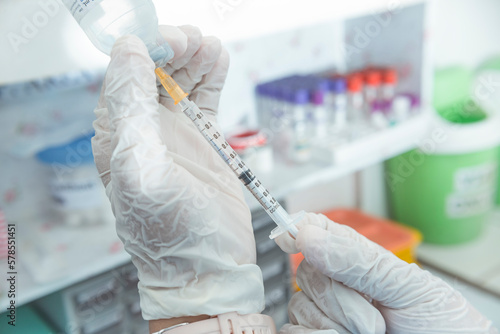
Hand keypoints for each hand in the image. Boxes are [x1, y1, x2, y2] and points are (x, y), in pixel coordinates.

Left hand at [91, 26, 263, 320]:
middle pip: (154, 72)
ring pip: (181, 81)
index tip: (170, 40)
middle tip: (195, 41)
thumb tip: (129, 52)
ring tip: (212, 48)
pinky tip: (220, 60)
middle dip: (174, 50)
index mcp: (118, 135)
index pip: (124, 75)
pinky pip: (205, 98)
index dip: (146, 50)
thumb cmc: (170, 230)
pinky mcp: (204, 141)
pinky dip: (213, 77)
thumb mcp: (142, 169)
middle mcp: (144, 130)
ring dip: (195, 59)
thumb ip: (130, 110)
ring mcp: (176, 134)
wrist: (208, 266)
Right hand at [275, 212, 497, 333]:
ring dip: (333, 322)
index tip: (290, 237)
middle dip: (338, 297)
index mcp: (359, 262)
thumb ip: (358, 261)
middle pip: (306, 271)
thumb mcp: (407, 287)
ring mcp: (326, 315)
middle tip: (375, 318)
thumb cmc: (440, 326)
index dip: (301, 227)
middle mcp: (338, 286)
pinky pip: (293, 332)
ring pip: (299, 305)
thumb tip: (309, 235)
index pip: (320, 231)